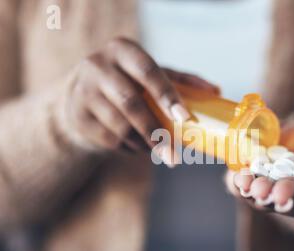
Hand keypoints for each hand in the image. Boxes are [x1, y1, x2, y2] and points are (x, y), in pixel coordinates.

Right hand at [63, 37, 218, 165]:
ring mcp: (83, 91)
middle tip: (174, 157)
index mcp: (122, 50)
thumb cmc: (129, 83)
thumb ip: (183, 81)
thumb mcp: (151, 75)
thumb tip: (216, 91)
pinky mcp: (77, 116)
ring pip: (120, 126)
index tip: (185, 118)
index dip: (167, 96)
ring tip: (157, 149)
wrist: (81, 97)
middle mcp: (98, 66)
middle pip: (132, 104)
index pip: (148, 71)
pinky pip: (109, 140)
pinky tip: (137, 146)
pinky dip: (129, 148)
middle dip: (156, 133)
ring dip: (144, 144)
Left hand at [227, 115, 293, 216]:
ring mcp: (269, 194)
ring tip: (252, 186)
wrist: (279, 136)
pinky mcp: (247, 187)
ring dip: (258, 194)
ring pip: (264, 199)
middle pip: (289, 199)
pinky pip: (241, 191)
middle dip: (282, 195)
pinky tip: (237, 178)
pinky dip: (238, 186)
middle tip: (276, 193)